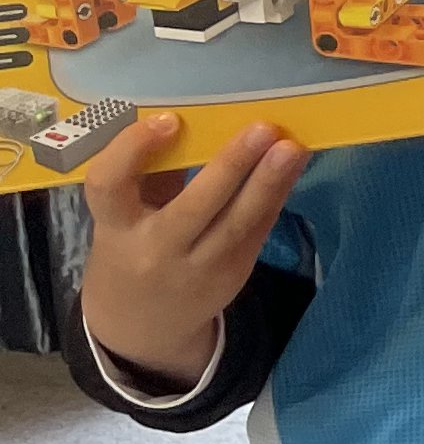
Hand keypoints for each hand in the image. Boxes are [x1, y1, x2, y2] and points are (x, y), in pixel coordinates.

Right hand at [75, 117, 306, 389]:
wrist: (141, 325)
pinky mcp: (232, 274)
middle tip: (262, 128)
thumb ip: (148, 174)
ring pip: (236, 223)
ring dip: (269, 182)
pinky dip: (277, 196)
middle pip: (193, 208)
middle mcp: (154, 249)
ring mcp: (197, 267)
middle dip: (230, 167)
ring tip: (292, 147)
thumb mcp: (123, 216)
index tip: (166, 120)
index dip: (132, 151)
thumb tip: (191, 118)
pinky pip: (257, 230)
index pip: (109, 187)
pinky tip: (294, 166)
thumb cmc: (132, 247)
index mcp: (115, 227)